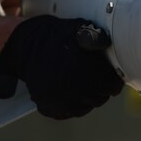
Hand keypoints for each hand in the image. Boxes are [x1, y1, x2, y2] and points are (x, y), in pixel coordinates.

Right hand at [0, 15, 123, 119]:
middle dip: (103, 88)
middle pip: (100, 98)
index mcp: (79, 70)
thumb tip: (108, 43)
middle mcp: (67, 89)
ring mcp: (56, 101)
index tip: (114, 74)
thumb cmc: (57, 36)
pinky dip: (74, 104)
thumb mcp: (77, 28)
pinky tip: (72, 90)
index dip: (114, 79)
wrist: (25, 46)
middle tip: (100, 77)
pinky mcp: (47, 108)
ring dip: (89, 98)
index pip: (111, 86)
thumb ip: (95, 36)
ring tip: (85, 82)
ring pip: (86, 107)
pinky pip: (70, 112)